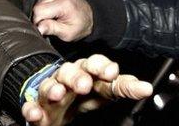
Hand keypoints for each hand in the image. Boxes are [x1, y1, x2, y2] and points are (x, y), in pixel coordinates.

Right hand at [21, 54, 152, 125]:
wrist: (54, 102)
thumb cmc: (83, 93)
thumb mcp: (105, 90)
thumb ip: (123, 87)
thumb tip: (147, 89)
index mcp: (87, 71)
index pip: (97, 65)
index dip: (104, 67)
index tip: (112, 73)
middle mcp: (68, 77)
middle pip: (72, 71)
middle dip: (78, 77)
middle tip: (85, 84)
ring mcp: (51, 91)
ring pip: (50, 86)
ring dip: (53, 89)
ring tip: (58, 94)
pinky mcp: (37, 108)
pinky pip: (31, 106)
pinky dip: (31, 109)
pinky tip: (35, 113)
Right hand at [33, 0, 92, 40]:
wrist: (89, 16)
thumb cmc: (80, 25)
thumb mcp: (67, 33)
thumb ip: (52, 29)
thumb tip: (38, 27)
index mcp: (64, 3)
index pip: (39, 11)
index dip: (38, 22)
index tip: (46, 27)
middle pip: (38, 6)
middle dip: (41, 17)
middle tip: (53, 22)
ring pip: (39, 2)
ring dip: (43, 11)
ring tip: (55, 16)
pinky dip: (46, 6)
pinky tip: (54, 10)